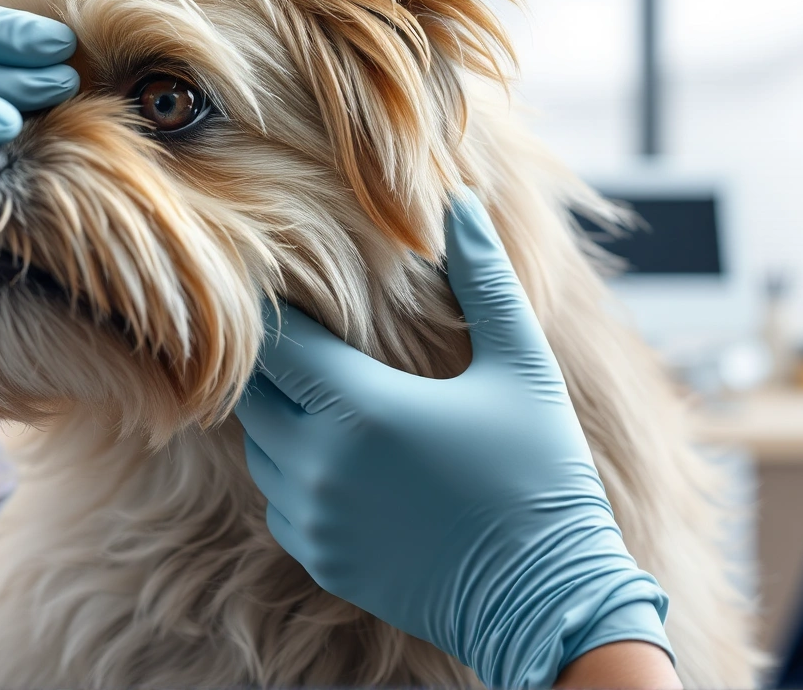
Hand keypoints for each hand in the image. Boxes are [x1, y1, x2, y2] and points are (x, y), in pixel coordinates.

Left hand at [236, 191, 673, 688]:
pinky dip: (297, 473)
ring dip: (286, 418)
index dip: (281, 313)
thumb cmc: (540, 472)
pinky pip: (279, 499)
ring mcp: (313, 519)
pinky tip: (349, 460)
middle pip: (255, 393)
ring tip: (337, 397)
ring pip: (261, 447)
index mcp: (360, 408)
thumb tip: (462, 202)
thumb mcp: (521, 366)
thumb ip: (484, 279)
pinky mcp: (320, 558)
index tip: (294, 290)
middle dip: (280, 365)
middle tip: (318, 341)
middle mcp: (318, 465)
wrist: (547, 599)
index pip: (277, 343)